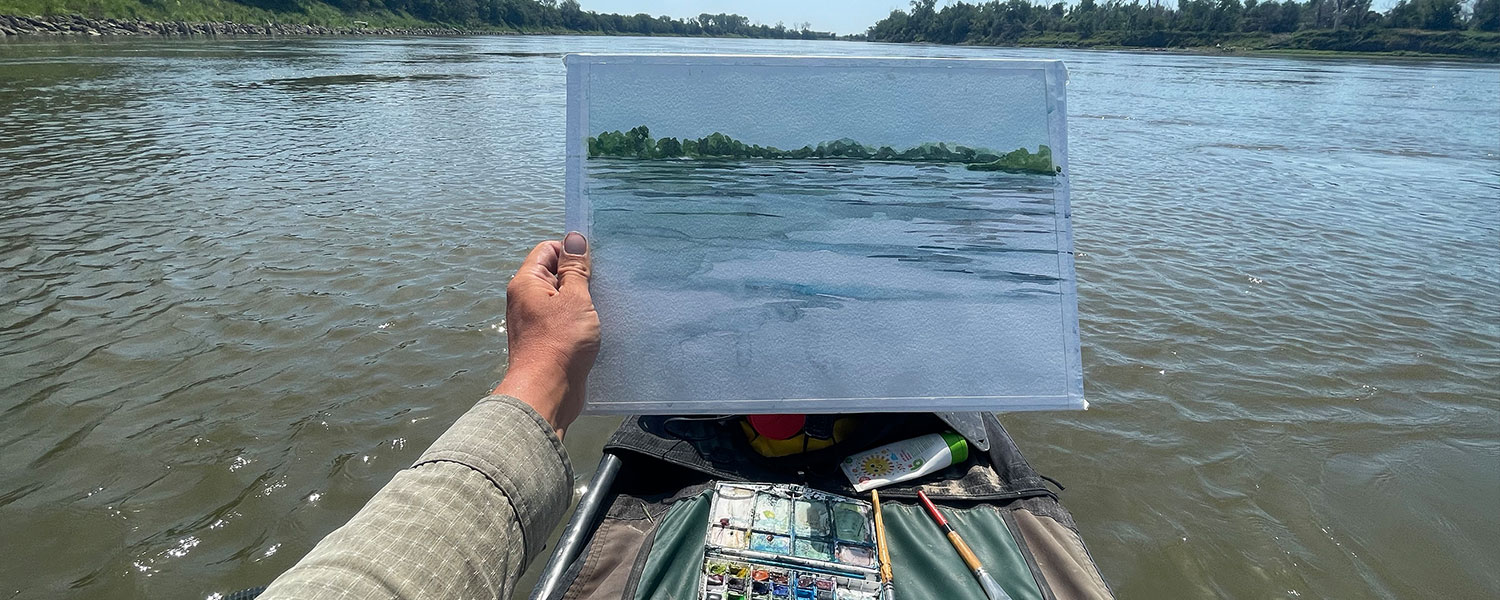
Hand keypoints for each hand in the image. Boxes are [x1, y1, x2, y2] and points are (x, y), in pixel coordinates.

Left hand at [494, 232, 599, 438]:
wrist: (546, 393)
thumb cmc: (559, 344)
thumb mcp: (575, 299)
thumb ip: (576, 269)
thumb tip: (575, 238)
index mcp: (527, 283)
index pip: (548, 250)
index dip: (571, 251)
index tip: (594, 263)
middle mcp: (526, 300)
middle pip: (555, 274)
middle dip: (580, 278)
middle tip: (602, 286)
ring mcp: (534, 322)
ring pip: (562, 300)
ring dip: (582, 302)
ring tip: (601, 309)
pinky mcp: (545, 341)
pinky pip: (563, 322)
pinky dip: (579, 322)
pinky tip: (597, 328)